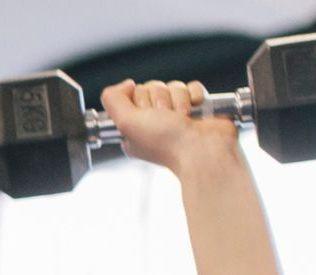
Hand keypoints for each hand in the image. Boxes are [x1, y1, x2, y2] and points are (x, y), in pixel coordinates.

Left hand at [100, 79, 238, 175]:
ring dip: (179, 99)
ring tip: (182, 118)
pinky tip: (195, 111)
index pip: (132, 94)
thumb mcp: (125, 122)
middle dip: (160, 99)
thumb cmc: (166, 142)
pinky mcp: (196, 108)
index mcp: (134, 128)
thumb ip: (112, 100)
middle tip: (166, 118)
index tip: (146, 116)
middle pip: (153, 88)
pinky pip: (192, 87)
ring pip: (173, 86)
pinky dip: (194, 96)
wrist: (202, 149)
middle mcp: (154, 121)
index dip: (140, 100)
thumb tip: (126, 84)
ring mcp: (176, 115)